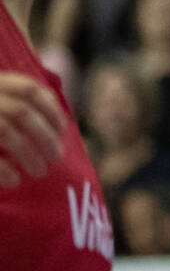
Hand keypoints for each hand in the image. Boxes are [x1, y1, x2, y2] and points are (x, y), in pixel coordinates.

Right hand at [0, 72, 67, 188]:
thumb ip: (14, 102)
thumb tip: (58, 123)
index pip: (29, 90)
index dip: (50, 110)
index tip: (62, 130)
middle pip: (21, 113)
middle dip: (44, 136)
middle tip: (57, 157)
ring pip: (6, 132)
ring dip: (29, 154)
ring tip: (40, 172)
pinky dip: (3, 169)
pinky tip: (14, 180)